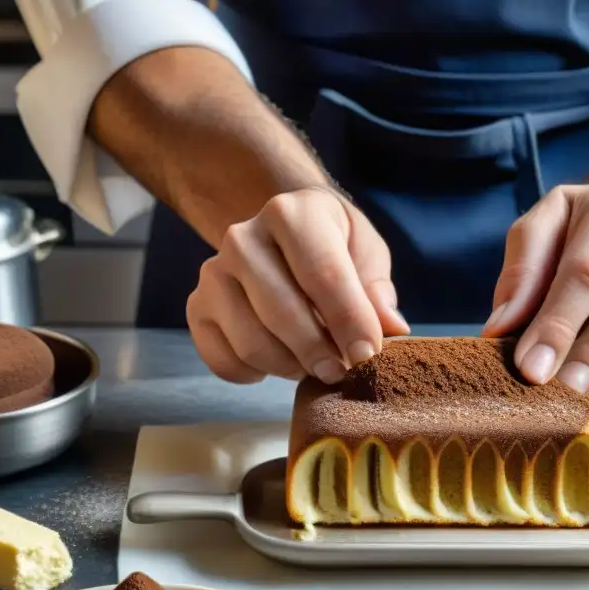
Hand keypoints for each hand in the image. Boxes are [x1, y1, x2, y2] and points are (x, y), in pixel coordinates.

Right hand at [187, 186, 408, 383]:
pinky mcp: (197, 307)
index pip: (322, 274)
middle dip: (319, 353)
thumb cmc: (333, 245)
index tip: (368, 356)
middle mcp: (243, 238)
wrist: (282, 234)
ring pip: (252, 344)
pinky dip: (256, 375)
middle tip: (342, 372)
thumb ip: (377, 289)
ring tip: (315, 364)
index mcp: (292, 215)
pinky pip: (224, 361)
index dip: (349, 322)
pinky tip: (279, 361)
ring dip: (291, 367)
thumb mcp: (364, 252)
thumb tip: (391, 328)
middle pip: (282, 312)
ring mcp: (214, 274)